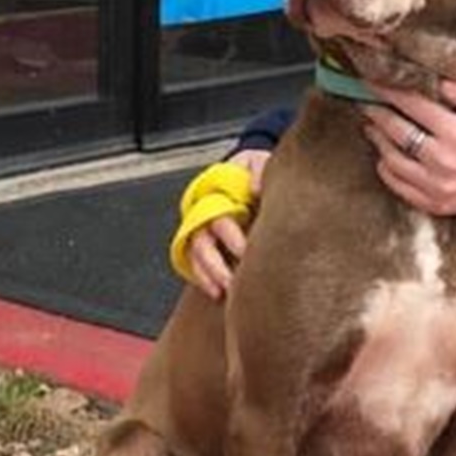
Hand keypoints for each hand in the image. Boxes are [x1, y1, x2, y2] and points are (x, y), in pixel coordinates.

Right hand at [186, 148, 269, 299]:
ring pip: (196, 257)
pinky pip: (195, 266)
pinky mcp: (203, 246)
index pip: (218, 218)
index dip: (230, 236)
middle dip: (216, 264)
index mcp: (216, 196)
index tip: (245, 251)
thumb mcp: (258, 162)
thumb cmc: (254, 170)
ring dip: (209, 275)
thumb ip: (259, 171)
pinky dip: (204, 280)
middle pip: (203, 243)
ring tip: (225, 291)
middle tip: (233, 281)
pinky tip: (217, 294)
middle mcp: (204, 215)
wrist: (249, 176)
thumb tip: (257, 189)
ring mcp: (202, 231)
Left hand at [360, 81, 455, 217]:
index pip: (412, 106)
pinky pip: (398, 186)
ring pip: (391, 160)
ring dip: (377, 140)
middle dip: (376, 112)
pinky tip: (385, 156)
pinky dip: (386, 169)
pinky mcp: (435, 204)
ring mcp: (437, 186)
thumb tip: (438, 83)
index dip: (389, 91)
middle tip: (364, 101)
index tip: (373, 81)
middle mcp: (443, 160)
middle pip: (396, 131)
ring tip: (372, 126)